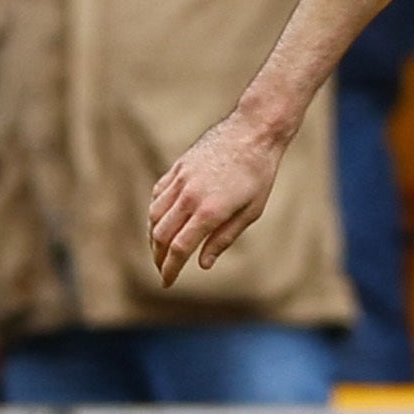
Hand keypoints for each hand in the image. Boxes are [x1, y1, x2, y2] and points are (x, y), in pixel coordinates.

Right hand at [148, 109, 291, 284]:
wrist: (253, 130)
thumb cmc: (259, 173)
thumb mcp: (251, 211)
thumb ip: (224, 238)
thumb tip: (203, 263)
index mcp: (210, 211)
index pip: (179, 249)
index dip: (170, 269)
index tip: (167, 283)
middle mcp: (189, 197)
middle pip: (161, 236)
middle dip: (159, 257)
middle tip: (164, 269)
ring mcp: (180, 180)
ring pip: (154, 216)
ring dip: (154, 237)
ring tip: (162, 248)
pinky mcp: (177, 168)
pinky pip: (158, 195)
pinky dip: (156, 212)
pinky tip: (163, 220)